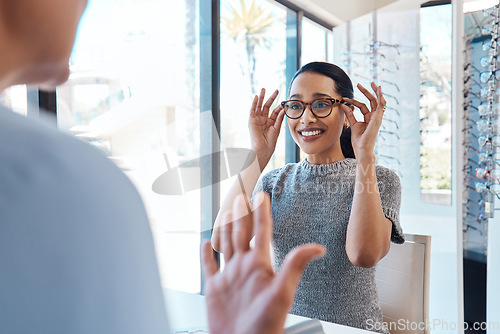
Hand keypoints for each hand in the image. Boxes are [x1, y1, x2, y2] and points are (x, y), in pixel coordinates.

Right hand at [202, 193, 325, 333]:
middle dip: (241, 213)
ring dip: (226, 226)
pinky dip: (206, 254)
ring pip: (226, 244)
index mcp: (259, 264)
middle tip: (241, 194)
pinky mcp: (215, 288)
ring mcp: (229, 276)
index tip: (262, 195)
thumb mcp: (282, 293)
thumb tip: (318, 248)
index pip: (261, 231)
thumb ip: (295, 266)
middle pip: (241, 232)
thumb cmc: (265, 326)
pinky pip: (209, 266)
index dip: (261, 212)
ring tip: (227, 211)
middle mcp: (244, 266)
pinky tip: (207, 243)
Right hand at [248, 88, 284, 170]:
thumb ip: (279, 118)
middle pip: (267, 106)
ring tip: (263, 89)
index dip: (279, 106)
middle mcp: (263, 120)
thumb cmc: (270, 142)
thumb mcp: (277, 128)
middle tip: (276, 90)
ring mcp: (257, 120)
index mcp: (270, 122)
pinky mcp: (251, 121)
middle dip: (271, 98)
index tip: (285, 100)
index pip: (275, 111)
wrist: (263, 148)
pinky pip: (252, 110)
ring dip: (261, 97)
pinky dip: (253, 103)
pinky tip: (256, 97)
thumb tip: (284, 108)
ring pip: (259, 106)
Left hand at [341, 82, 386, 157]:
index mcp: (369, 118)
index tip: (345, 98)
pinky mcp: (378, 118)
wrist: (362, 148)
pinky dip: (380, 96)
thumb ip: (349, 114)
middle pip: (372, 101)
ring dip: (375, 91)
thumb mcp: (353, 124)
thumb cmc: (359, 140)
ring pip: (378, 101)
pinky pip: (381, 105)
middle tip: (359, 84)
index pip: (363, 106)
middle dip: (366, 91)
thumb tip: (343, 104)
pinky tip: (378, 89)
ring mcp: (377, 117)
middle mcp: (374, 117)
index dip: (354, 101)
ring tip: (372, 83)